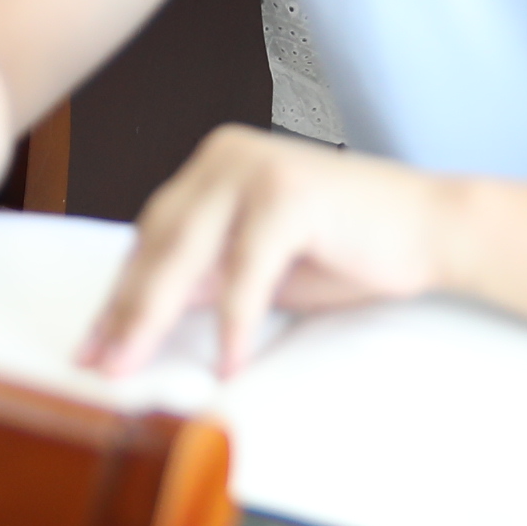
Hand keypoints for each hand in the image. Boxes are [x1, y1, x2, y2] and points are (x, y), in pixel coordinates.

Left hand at [84, 128, 453, 382]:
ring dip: (153, 318)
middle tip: (96, 365)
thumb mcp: (257, 267)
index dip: (119, 293)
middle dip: (123, 311)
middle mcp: (224, 156)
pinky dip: (233, 321)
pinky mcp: (288, 194)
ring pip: (185, 255)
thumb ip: (202, 280)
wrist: (433, 228)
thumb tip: (136, 322)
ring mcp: (256, 169)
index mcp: (213, 165)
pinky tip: (228, 362)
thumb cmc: (349, 250)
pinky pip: (244, 270)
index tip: (93, 344)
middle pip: (157, 244)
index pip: (149, 236)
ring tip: (132, 368)